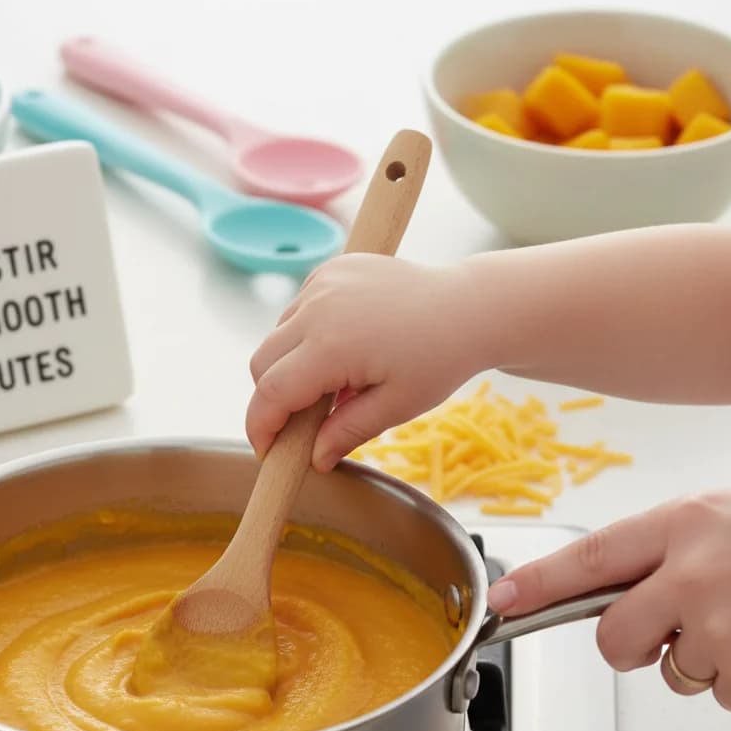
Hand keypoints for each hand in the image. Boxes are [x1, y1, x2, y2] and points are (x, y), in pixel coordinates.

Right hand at [246, 255, 488, 471]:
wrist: (469, 308)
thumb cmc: (440, 358)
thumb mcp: (397, 407)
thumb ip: (347, 433)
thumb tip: (314, 460)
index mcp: (332, 345)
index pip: (271, 393)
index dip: (261, 427)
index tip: (267, 451)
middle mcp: (318, 308)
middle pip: (262, 363)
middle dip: (271, 398)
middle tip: (301, 424)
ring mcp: (322, 283)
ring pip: (277, 335)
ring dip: (289, 365)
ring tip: (332, 385)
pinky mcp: (329, 270)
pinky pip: (297, 310)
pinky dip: (305, 335)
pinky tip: (341, 348)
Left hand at [486, 489, 730, 712]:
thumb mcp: (723, 517)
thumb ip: (662, 549)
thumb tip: (604, 590)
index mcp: (684, 524)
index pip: (589, 558)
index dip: (537, 583)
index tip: (501, 600)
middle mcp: (695, 575)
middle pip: (613, 637)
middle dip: (630, 644)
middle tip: (668, 628)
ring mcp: (725, 628)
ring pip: (672, 671)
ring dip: (704, 656)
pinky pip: (718, 693)